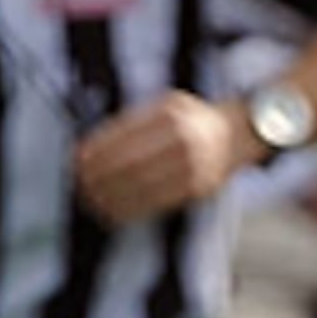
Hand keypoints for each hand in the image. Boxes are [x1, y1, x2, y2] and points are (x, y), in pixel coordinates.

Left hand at [74, 88, 246, 226]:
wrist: (239, 132)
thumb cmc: (193, 120)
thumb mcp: (167, 105)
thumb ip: (135, 122)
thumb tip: (92, 148)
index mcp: (169, 114)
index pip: (122, 135)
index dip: (96, 150)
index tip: (77, 160)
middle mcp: (183, 138)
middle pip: (129, 162)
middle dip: (99, 176)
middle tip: (81, 183)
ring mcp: (193, 164)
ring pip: (142, 186)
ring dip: (111, 196)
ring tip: (92, 200)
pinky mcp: (199, 187)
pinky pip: (158, 202)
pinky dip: (132, 209)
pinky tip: (115, 212)